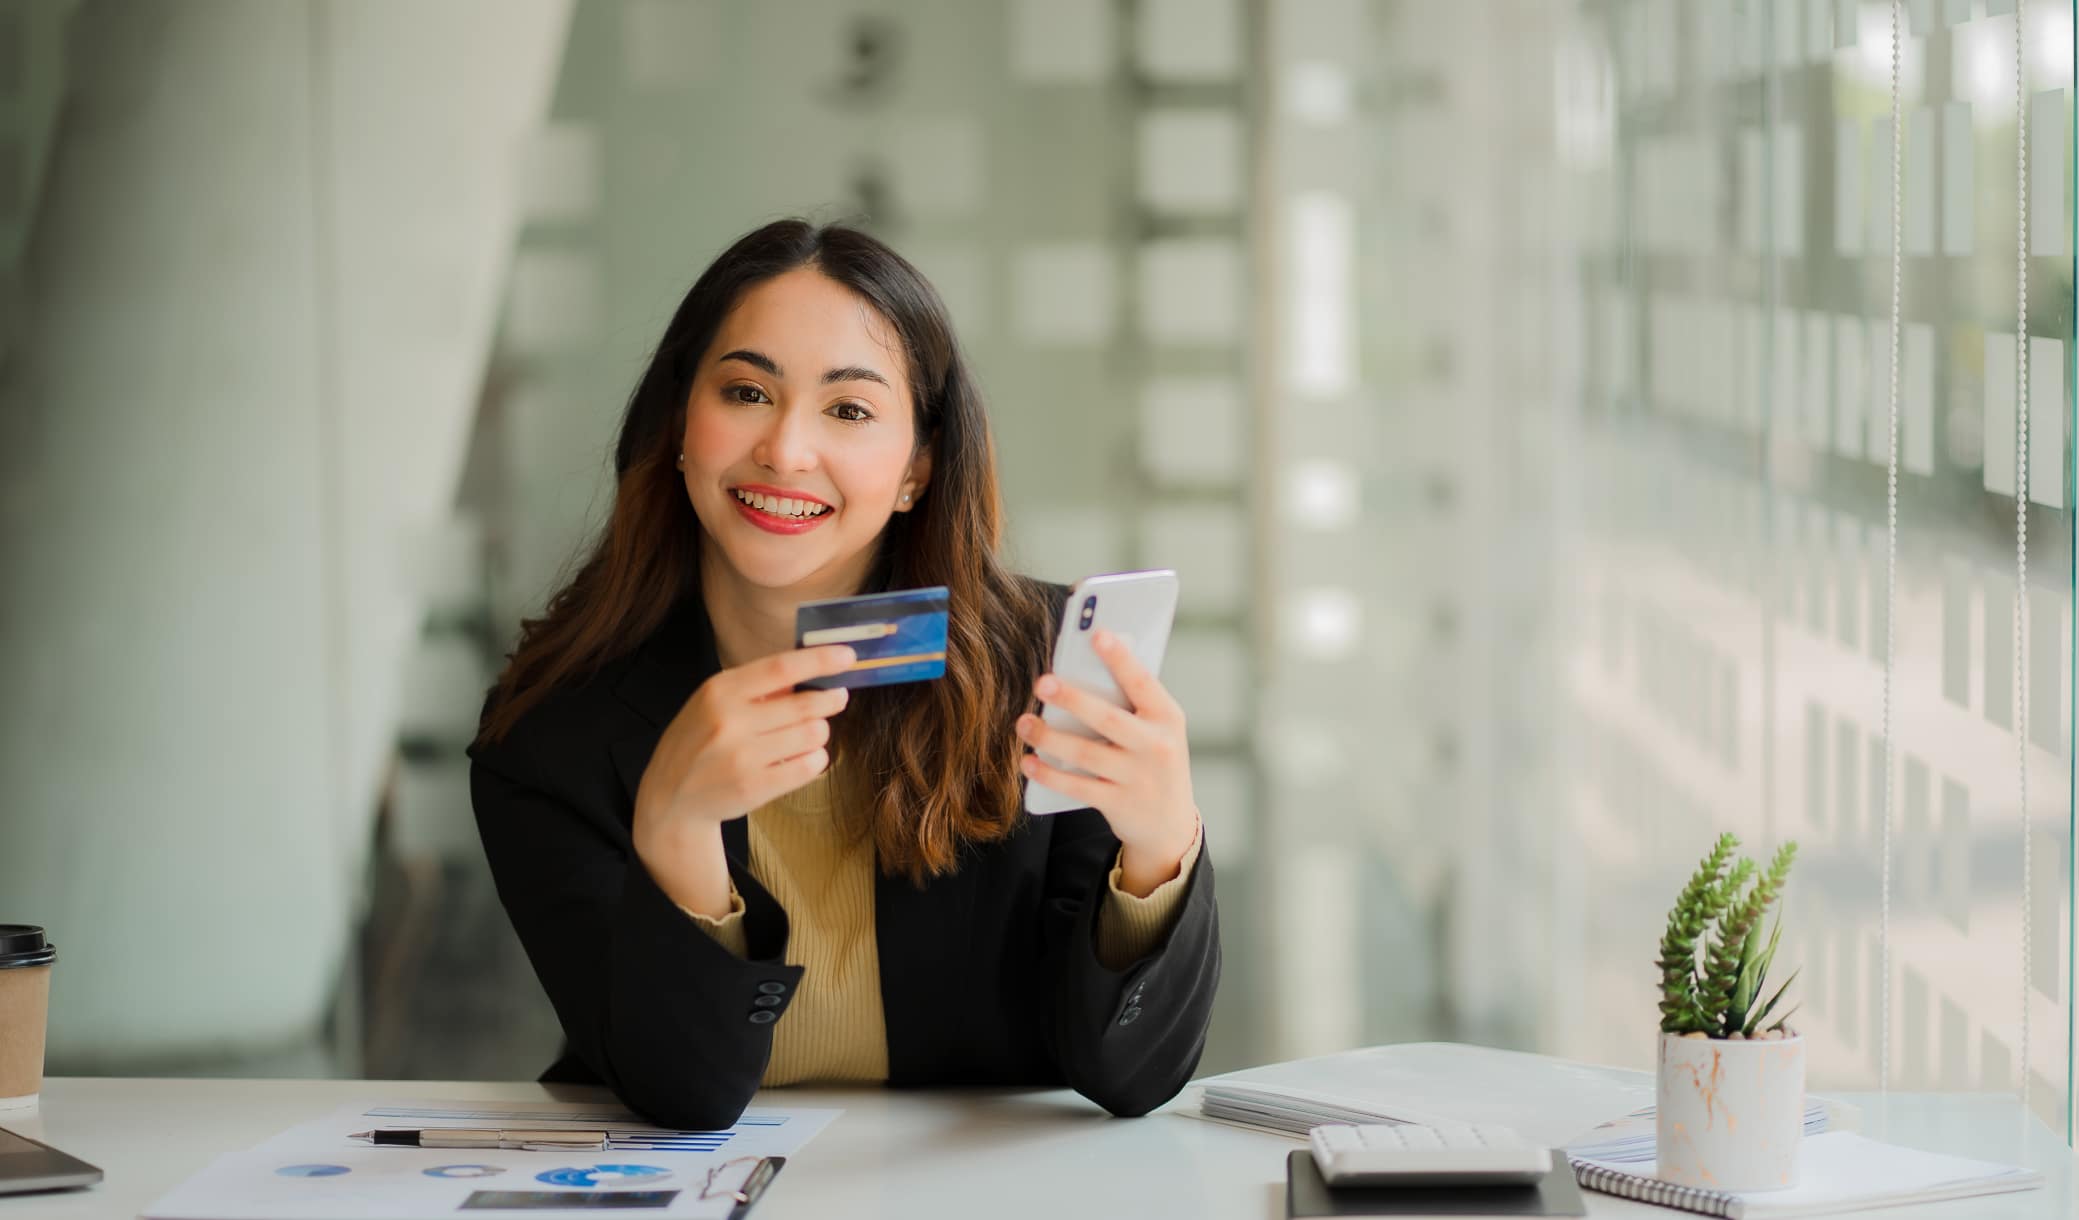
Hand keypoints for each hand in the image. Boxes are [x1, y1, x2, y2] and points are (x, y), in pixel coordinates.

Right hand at [633, 645, 854, 849]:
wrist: (670, 798)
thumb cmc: (698, 742)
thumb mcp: (713, 702)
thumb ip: (756, 687)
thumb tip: (809, 672)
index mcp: (719, 690)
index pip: (781, 667)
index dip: (820, 660)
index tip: (847, 655)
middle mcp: (730, 721)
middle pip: (805, 704)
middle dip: (830, 699)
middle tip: (837, 697)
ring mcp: (743, 757)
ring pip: (813, 734)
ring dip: (820, 732)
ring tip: (809, 733)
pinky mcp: (756, 786)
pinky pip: (809, 766)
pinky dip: (816, 758)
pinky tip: (805, 756)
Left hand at [1016, 630, 1199, 895]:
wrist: (1170, 824)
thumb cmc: (1154, 759)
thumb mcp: (1158, 729)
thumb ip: (1130, 704)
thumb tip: (1081, 668)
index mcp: (1167, 718)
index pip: (1143, 683)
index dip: (1121, 659)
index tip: (1097, 635)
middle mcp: (1156, 747)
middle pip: (1109, 719)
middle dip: (1073, 700)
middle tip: (1042, 682)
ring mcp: (1137, 778)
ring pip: (1086, 754)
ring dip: (1050, 737)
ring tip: (1024, 723)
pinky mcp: (1118, 804)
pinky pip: (1076, 787)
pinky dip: (1049, 774)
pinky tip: (1027, 761)